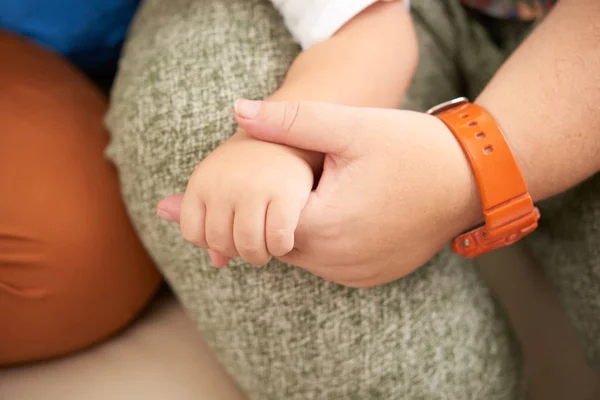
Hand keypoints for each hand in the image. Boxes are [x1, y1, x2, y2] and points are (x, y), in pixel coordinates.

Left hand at [158, 130, 314, 266]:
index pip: (193, 234)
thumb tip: (215, 263)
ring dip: (261, 254)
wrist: (289, 133)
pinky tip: (286, 237)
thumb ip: (211, 220)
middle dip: (239, 252)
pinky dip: (281, 247)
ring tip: (269, 245)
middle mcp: (223, 185)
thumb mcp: (222, 184)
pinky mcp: (284, 194)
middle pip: (221, 244)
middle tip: (255, 243)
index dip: (212, 242)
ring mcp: (253, 190)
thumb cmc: (254, 166)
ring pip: (248, 247)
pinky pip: (277, 241)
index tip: (232, 234)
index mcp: (202, 182)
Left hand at [230, 99, 480, 286]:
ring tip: (322, 192)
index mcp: (322, 228)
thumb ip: (291, 122)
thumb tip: (239, 111)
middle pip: (280, 237)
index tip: (283, 169)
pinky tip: (341, 211)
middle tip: (303, 178)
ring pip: (304, 252)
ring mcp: (355, 275)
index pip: (263, 216)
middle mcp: (335, 263)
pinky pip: (330, 263)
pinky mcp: (372, 277)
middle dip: (283, 209)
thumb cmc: (412, 148)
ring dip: (303, 226)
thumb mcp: (351, 127)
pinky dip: (326, 241)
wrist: (473, 178)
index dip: (266, 190)